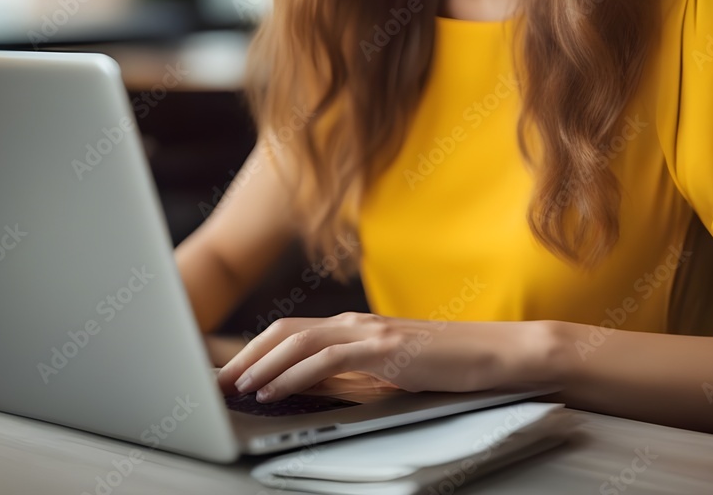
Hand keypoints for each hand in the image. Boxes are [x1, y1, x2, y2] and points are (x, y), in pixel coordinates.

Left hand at [216, 311, 544, 402]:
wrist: (493, 354)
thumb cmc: (444, 365)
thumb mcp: (389, 372)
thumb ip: (352, 375)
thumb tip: (312, 390)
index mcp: (354, 326)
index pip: (292, 332)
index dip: (256, 350)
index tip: (230, 373)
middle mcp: (355, 322)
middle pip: (284, 330)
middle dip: (246, 355)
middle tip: (219, 381)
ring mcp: (369, 331)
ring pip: (298, 340)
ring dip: (261, 364)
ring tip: (236, 386)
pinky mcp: (384, 347)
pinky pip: (327, 358)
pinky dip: (294, 373)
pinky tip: (276, 388)